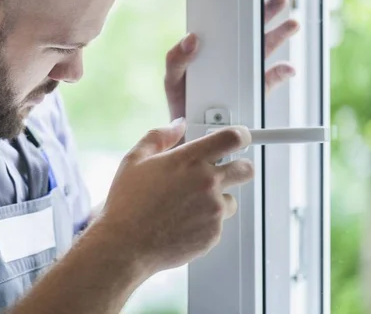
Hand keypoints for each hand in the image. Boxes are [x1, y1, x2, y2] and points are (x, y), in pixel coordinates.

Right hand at [99, 119, 253, 273]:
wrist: (125, 244)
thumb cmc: (127, 203)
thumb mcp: (134, 159)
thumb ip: (159, 136)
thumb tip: (177, 125)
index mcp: (189, 160)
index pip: (231, 138)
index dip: (241, 135)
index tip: (241, 137)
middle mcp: (206, 182)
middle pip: (245, 169)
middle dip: (240, 167)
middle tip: (227, 171)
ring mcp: (213, 209)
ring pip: (231, 200)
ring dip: (217, 200)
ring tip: (187, 206)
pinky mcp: (214, 233)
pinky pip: (218, 223)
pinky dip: (206, 222)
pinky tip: (182, 222)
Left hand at [164, 0, 300, 120]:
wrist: (191, 133)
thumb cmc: (181, 103)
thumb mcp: (173, 79)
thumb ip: (176, 60)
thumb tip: (190, 39)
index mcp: (212, 50)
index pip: (228, 23)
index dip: (242, 6)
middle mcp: (231, 59)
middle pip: (252, 32)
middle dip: (266, 14)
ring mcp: (245, 75)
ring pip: (266, 51)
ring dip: (279, 36)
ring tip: (291, 24)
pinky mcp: (255, 93)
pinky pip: (271, 80)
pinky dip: (281, 72)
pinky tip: (286, 67)